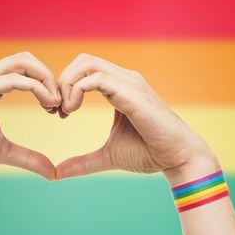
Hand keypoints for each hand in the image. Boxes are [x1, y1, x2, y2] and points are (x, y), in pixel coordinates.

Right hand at [0, 52, 60, 184]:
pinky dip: (36, 88)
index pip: (25, 68)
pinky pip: (14, 79)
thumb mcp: (3, 151)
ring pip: (23, 62)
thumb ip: (28, 158)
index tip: (57, 110)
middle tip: (61, 105)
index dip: (46, 84)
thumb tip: (52, 173)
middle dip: (50, 78)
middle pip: (27, 59)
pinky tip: (48, 106)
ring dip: (46, 80)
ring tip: (56, 105)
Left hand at [56, 54, 218, 184]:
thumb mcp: (107, 157)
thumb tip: (56, 174)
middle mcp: (125, 79)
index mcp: (119, 87)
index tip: (58, 113)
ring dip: (67, 84)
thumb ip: (82, 162)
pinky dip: (77, 90)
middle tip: (56, 110)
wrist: (178, 159)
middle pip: (83, 60)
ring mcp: (130, 83)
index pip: (84, 69)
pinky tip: (72, 111)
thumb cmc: (149, 154)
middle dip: (62, 81)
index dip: (65, 86)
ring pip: (87, 64)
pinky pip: (97, 79)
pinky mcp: (132, 94)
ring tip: (64, 111)